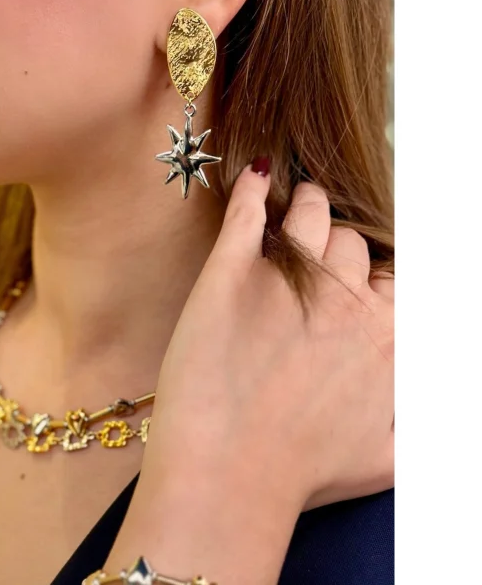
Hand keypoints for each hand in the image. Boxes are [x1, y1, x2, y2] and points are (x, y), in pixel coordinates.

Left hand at [141, 166, 393, 512]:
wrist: (228, 476)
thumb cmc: (302, 473)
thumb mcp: (387, 455)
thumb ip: (415, 419)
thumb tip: (421, 401)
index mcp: (386, 336)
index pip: (389, 278)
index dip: (369, 277)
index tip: (354, 278)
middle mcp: (346, 297)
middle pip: (350, 245)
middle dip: (336, 242)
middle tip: (315, 246)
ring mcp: (289, 277)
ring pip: (311, 215)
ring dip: (306, 203)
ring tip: (294, 202)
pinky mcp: (231, 271)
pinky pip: (248, 212)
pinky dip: (251, 188)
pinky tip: (253, 175)